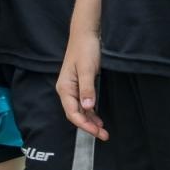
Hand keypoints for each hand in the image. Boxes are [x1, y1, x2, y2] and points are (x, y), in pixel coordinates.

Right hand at [57, 25, 106, 139]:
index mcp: (65, 88)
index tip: (97, 131)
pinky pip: (83, 103)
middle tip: (104, 135)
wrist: (85, 34)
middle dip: (88, 126)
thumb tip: (88, 107)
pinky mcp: (80, 85)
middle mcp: (67, 90)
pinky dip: (91, 112)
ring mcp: (73, 88)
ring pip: (80, 110)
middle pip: (75, 114)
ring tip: (103, 130)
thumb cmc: (85, 49)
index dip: (84, 124)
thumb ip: (87, 88)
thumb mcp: (87, 68)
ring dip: (90, 121)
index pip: (72, 112)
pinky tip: (98, 118)